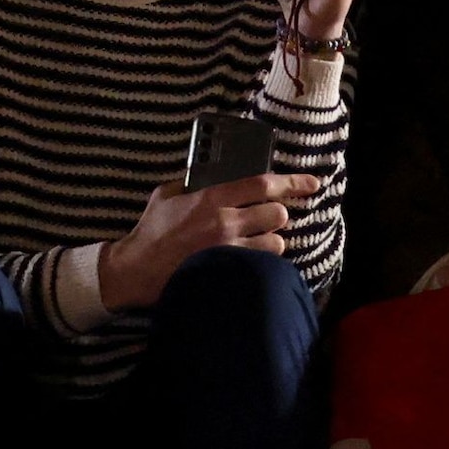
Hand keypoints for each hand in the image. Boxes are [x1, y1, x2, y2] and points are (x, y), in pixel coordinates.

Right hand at [94, 170, 323, 311]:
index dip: (292, 182)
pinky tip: (250, 264)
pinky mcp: (229, 273)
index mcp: (211, 198)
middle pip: (277, 214)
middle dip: (277, 215)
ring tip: (257, 244)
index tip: (311, 183)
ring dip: (271, 242)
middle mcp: (226, 222)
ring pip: (276, 244)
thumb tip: (206, 175)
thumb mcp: (165, 195)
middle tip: (266, 219)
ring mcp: (230, 251)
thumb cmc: (150, 232)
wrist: (137, 270)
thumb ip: (189, 183)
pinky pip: (263, 267)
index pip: (262, 184)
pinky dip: (262, 264)